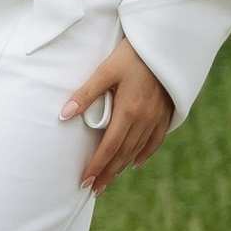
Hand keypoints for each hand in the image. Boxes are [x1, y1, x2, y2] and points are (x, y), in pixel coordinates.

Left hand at [60, 38, 174, 192]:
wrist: (165, 42)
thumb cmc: (132, 53)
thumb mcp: (106, 70)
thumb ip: (86, 94)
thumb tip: (64, 115)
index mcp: (129, 110)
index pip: (109, 146)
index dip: (97, 165)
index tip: (85, 181)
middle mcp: (145, 118)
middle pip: (123, 153)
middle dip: (108, 173)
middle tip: (95, 189)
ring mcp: (157, 116)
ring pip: (138, 149)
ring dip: (123, 167)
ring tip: (109, 180)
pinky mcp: (166, 112)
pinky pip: (156, 139)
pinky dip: (145, 153)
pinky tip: (136, 163)